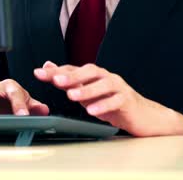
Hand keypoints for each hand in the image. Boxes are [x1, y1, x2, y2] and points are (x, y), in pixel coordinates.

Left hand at [34, 62, 182, 136]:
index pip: (73, 69)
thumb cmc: (114, 103)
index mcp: (94, 76)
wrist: (145, 116)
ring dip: (86, 89)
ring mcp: (118, 88)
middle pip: (88, 72)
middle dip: (70, 75)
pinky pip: (116, 101)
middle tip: (55, 80)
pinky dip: (103, 105)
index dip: (55, 71)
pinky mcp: (128, 101)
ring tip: (71, 96)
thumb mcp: (88, 93)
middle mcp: (106, 77)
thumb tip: (48, 65)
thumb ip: (69, 80)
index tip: (38, 73)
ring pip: (103, 84)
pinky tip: (92, 111)